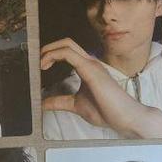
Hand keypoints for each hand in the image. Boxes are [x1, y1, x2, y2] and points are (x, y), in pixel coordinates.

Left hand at [41, 38, 161, 137]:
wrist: (125, 118)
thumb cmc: (107, 111)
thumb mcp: (76, 105)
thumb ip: (60, 102)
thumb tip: (43, 103)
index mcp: (87, 68)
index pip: (68, 51)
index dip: (52, 53)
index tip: (40, 66)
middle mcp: (89, 62)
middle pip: (66, 43)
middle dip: (48, 47)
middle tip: (37, 61)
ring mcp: (91, 64)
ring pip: (67, 45)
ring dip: (49, 50)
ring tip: (40, 63)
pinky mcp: (90, 69)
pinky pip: (68, 54)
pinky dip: (54, 55)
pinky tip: (45, 66)